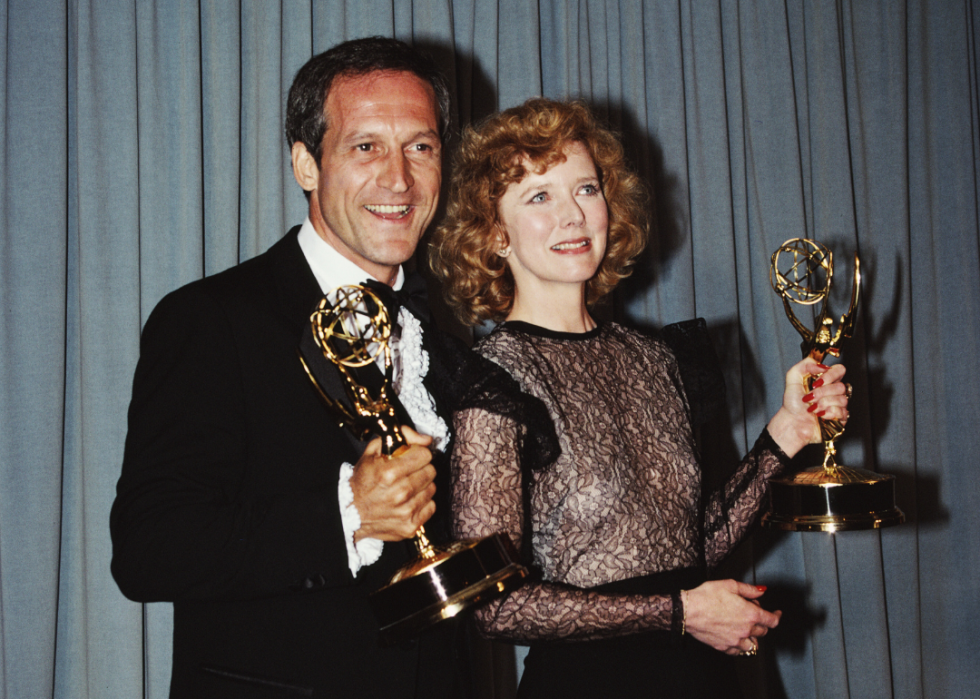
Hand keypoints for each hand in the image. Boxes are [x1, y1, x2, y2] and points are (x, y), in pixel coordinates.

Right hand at [349, 426, 435, 541]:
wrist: (350, 515)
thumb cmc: (362, 482)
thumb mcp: (373, 452)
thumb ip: (401, 437)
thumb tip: (426, 439)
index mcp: (389, 472)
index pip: (425, 455)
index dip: (418, 453)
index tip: (412, 456)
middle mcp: (400, 493)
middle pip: (430, 471)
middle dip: (421, 469)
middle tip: (408, 472)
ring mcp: (406, 512)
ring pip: (432, 489)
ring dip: (422, 486)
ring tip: (406, 487)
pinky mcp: (410, 526)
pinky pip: (431, 507)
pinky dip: (422, 503)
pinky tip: (409, 501)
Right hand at [682, 580, 780, 654]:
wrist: (688, 610)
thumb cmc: (706, 596)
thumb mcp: (730, 585)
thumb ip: (749, 589)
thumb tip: (761, 591)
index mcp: (750, 614)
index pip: (772, 620)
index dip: (776, 616)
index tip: (776, 614)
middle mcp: (746, 630)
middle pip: (763, 631)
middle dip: (761, 622)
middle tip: (750, 613)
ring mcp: (736, 641)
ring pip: (753, 644)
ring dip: (752, 636)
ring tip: (744, 628)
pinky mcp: (724, 647)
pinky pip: (739, 651)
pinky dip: (740, 646)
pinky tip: (735, 637)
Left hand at [767, 359, 848, 456]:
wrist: (792, 422)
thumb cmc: (793, 404)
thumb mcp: (792, 379)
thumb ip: (804, 365)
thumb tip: (821, 366)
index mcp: (825, 381)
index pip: (839, 370)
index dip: (830, 375)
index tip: (816, 382)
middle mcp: (833, 392)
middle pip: (841, 386)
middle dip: (822, 392)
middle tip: (810, 398)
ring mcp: (838, 405)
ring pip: (842, 399)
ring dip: (823, 403)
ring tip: (812, 408)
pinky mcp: (840, 418)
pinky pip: (843, 412)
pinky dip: (828, 413)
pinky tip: (820, 415)